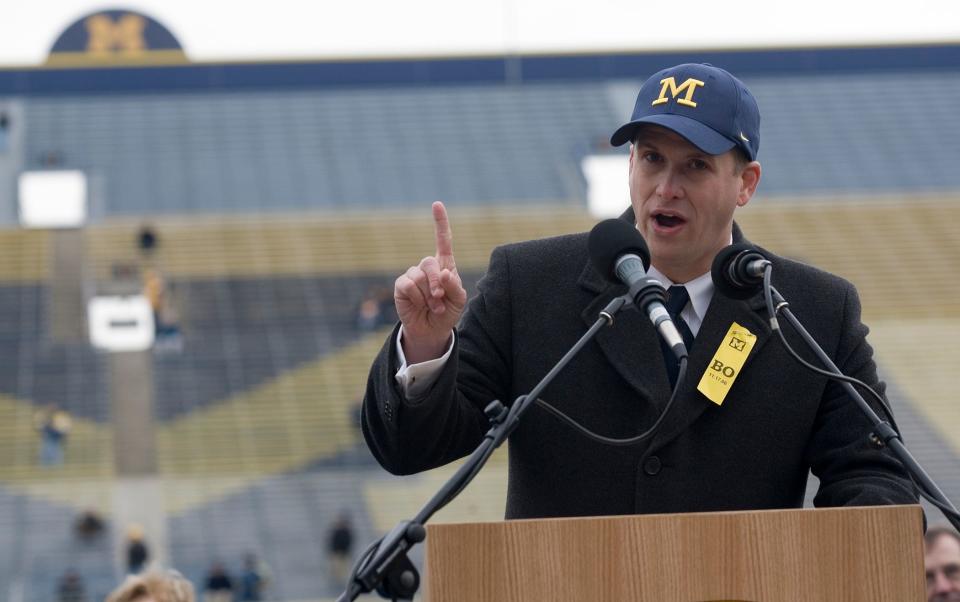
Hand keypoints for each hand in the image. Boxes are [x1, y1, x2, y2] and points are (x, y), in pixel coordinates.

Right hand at [394, 201, 467, 362]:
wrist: (432, 330)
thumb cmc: (447, 311)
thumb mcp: (458, 300)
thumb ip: (454, 286)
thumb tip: (443, 272)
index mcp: (444, 265)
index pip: (443, 240)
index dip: (440, 222)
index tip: (437, 204)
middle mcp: (427, 266)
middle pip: (429, 262)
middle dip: (436, 284)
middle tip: (440, 299)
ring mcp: (413, 274)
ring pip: (419, 277)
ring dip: (428, 296)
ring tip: (432, 307)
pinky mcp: (401, 285)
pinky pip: (408, 285)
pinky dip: (416, 298)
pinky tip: (419, 305)